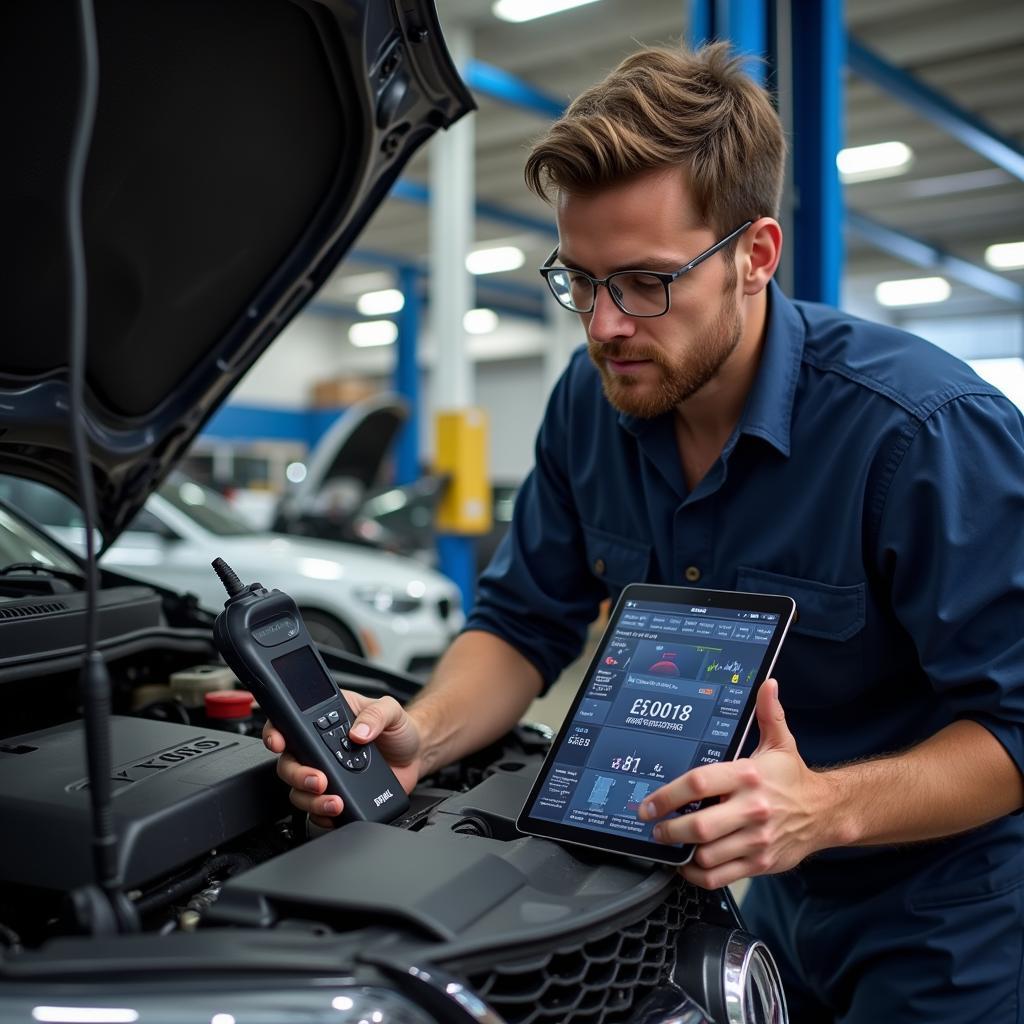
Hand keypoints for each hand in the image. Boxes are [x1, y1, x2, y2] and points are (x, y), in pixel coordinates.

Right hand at [262, 691, 423, 828]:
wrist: (416, 756)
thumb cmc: (399, 729)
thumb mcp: (391, 710)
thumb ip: (376, 714)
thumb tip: (358, 731)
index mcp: (326, 720)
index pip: (290, 723)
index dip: (276, 733)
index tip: (279, 743)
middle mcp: (320, 748)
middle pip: (289, 763)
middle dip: (298, 775)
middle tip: (319, 780)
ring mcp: (327, 773)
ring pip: (299, 791)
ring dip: (311, 799)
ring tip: (334, 801)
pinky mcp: (337, 795)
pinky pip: (317, 810)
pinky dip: (322, 815)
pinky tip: (337, 812)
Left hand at [638, 679, 831, 888]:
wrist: (826, 813)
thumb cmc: (793, 778)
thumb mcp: (781, 743)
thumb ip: (769, 714)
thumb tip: (767, 684)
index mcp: (748, 776)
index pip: (699, 783)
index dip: (667, 795)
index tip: (648, 803)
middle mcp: (751, 810)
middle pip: (699, 826)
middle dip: (668, 830)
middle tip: (653, 827)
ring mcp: (756, 840)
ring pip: (708, 855)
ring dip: (681, 853)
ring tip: (667, 844)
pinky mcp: (760, 863)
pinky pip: (720, 876)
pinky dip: (697, 874)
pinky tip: (687, 864)